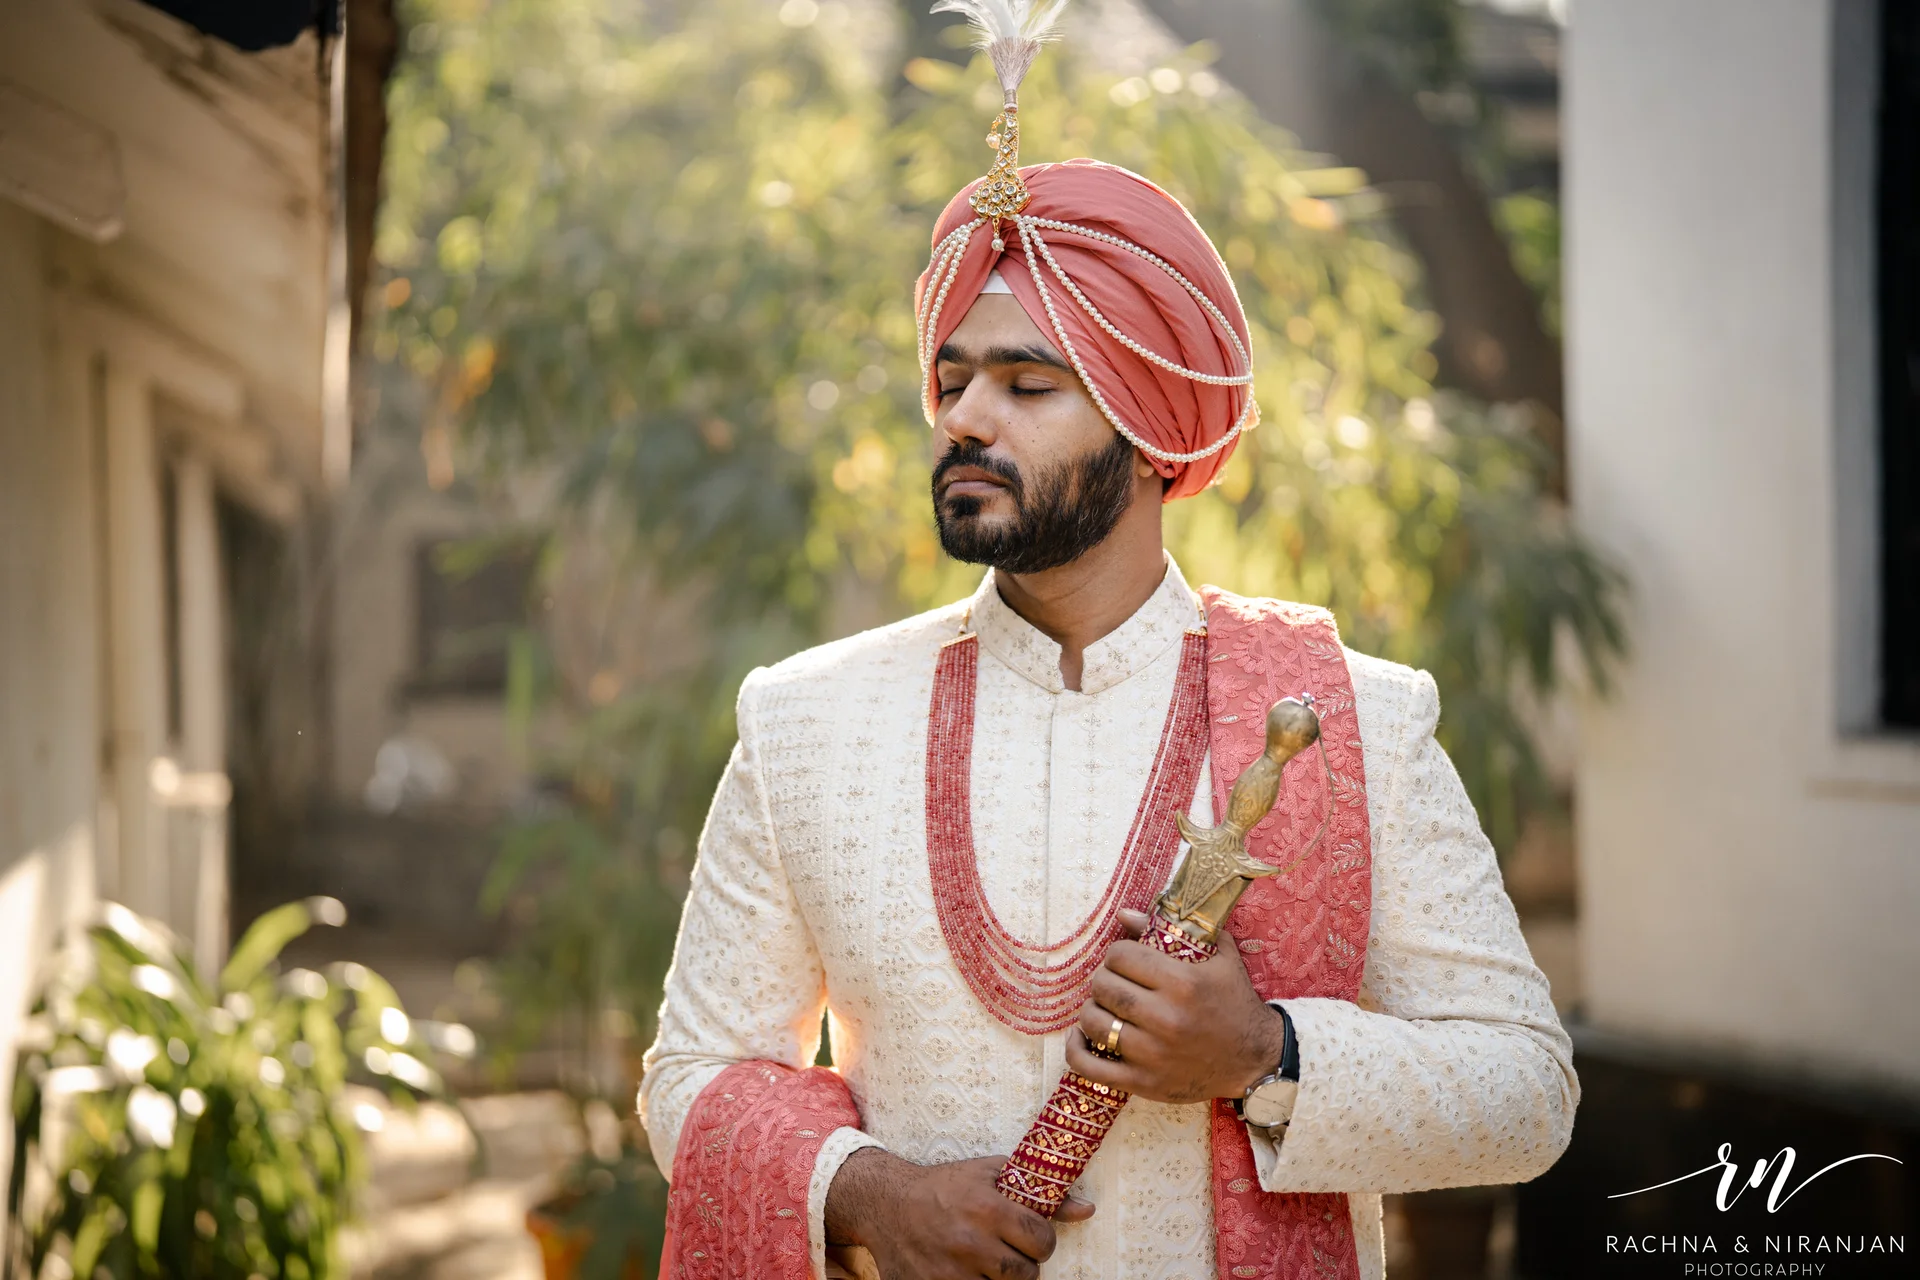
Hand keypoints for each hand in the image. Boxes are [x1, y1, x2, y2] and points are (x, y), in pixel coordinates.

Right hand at [824, 1148, 1093, 1279]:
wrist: (887, 1203)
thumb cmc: (946, 1186)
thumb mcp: (991, 1174)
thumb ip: (1040, 1191)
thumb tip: (1088, 1209)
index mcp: (987, 1208)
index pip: (1042, 1241)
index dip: (1042, 1241)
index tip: (1030, 1237)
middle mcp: (970, 1242)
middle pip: (1026, 1274)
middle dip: (1024, 1264)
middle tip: (1008, 1252)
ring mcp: (950, 1272)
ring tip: (987, 1261)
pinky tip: (969, 1272)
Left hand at [1065, 909, 1288, 1104]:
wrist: (1255, 1058)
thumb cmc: (1235, 1002)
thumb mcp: (1219, 956)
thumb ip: (1175, 927)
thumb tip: (1123, 914)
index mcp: (1183, 983)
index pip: (1121, 956)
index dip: (1117, 953)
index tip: (1125, 960)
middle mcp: (1166, 1018)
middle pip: (1104, 986)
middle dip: (1104, 978)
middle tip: (1115, 982)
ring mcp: (1153, 1054)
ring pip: (1094, 1022)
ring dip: (1093, 1009)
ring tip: (1106, 1006)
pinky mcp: (1144, 1083)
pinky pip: (1091, 1068)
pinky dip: (1077, 1049)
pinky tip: (1082, 1036)